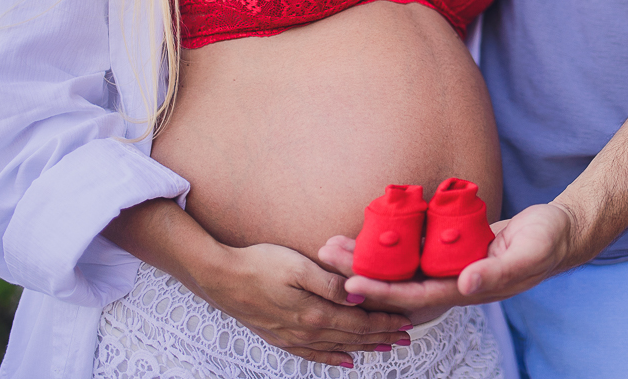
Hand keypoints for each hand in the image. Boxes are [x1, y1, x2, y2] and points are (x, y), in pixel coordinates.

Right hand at [196, 242, 413, 366]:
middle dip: (382, 336)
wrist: (220, 278)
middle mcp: (307, 332)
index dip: (385, 321)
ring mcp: (293, 338)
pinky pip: (313, 355)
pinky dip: (333, 359)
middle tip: (406, 337)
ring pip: (338, 347)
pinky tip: (345, 362)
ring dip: (364, 347)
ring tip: (386, 347)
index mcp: (316, 314)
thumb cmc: (259, 264)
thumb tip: (361, 297)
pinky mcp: (280, 338)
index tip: (407, 320)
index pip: (361, 322)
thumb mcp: (299, 266)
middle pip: (354, 337)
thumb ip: (332, 284)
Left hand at [319, 203, 577, 310]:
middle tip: (325, 255)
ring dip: (368, 259)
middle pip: (398, 285)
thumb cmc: (548, 241)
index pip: (417, 297)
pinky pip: (414, 252)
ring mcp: (451, 268)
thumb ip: (498, 270)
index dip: (383, 293)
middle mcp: (453, 283)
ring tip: (334, 244)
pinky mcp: (451, 250)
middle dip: (361, 274)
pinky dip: (390, 245)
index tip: (351, 284)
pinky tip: (369, 231)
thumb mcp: (529, 252)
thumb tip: (465, 284)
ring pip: (400, 269)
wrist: (560, 231)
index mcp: (468, 290)